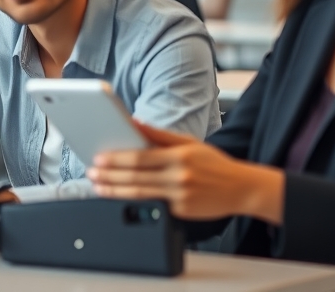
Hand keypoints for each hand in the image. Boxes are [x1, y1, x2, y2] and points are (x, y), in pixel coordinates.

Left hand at [87, 121, 284, 224]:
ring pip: (140, 194)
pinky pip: (153, 206)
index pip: (140, 157)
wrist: (241, 189)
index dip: (117, 159)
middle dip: (109, 176)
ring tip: (98, 186)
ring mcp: (180, 196)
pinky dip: (134, 202)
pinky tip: (119, 197)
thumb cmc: (213, 164)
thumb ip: (159, 134)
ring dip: (115, 191)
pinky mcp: (181, 212)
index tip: (99, 158)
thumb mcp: (188, 143)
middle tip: (92, 173)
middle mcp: (179, 177)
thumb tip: (134, 122)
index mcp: (179, 156)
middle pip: (136, 177)